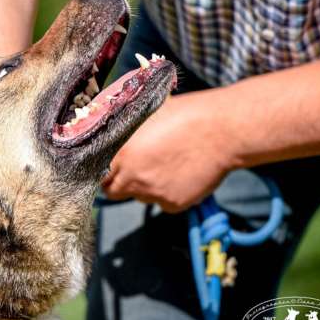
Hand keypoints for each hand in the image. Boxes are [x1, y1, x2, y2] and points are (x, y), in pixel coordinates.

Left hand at [102, 92, 236, 212]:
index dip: (103, 170)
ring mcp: (152, 193)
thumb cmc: (186, 115)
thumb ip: (125, 132)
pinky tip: (179, 173)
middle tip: (132, 170)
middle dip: (118, 183)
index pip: (97, 173)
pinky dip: (167, 192)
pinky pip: (162, 202)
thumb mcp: (147, 115)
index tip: (109, 167)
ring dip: (144, 186)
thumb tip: (109, 137)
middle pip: (112, 192)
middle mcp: (132, 176)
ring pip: (139, 196)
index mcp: (121, 152)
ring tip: (163, 165)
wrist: (222, 130)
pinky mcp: (173, 204)